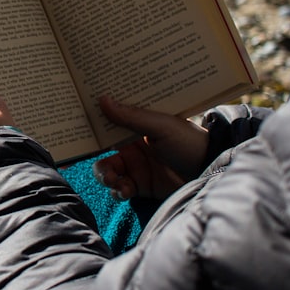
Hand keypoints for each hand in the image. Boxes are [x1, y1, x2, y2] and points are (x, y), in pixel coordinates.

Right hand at [92, 97, 207, 200]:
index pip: (109, 122)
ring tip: (113, 180)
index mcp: (137, 125)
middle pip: (102, 150)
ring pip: (107, 170)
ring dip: (105, 176)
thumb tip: (102, 99)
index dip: (93, 125)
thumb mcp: (161, 126)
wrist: (211, 173)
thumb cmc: (190, 142)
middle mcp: (133, 144)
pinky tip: (126, 190)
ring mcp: (136, 166)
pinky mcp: (141, 186)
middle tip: (96, 165)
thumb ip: (131, 116)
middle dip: (96, 158)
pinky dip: (118, 190)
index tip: (79, 129)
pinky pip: (119, 188)